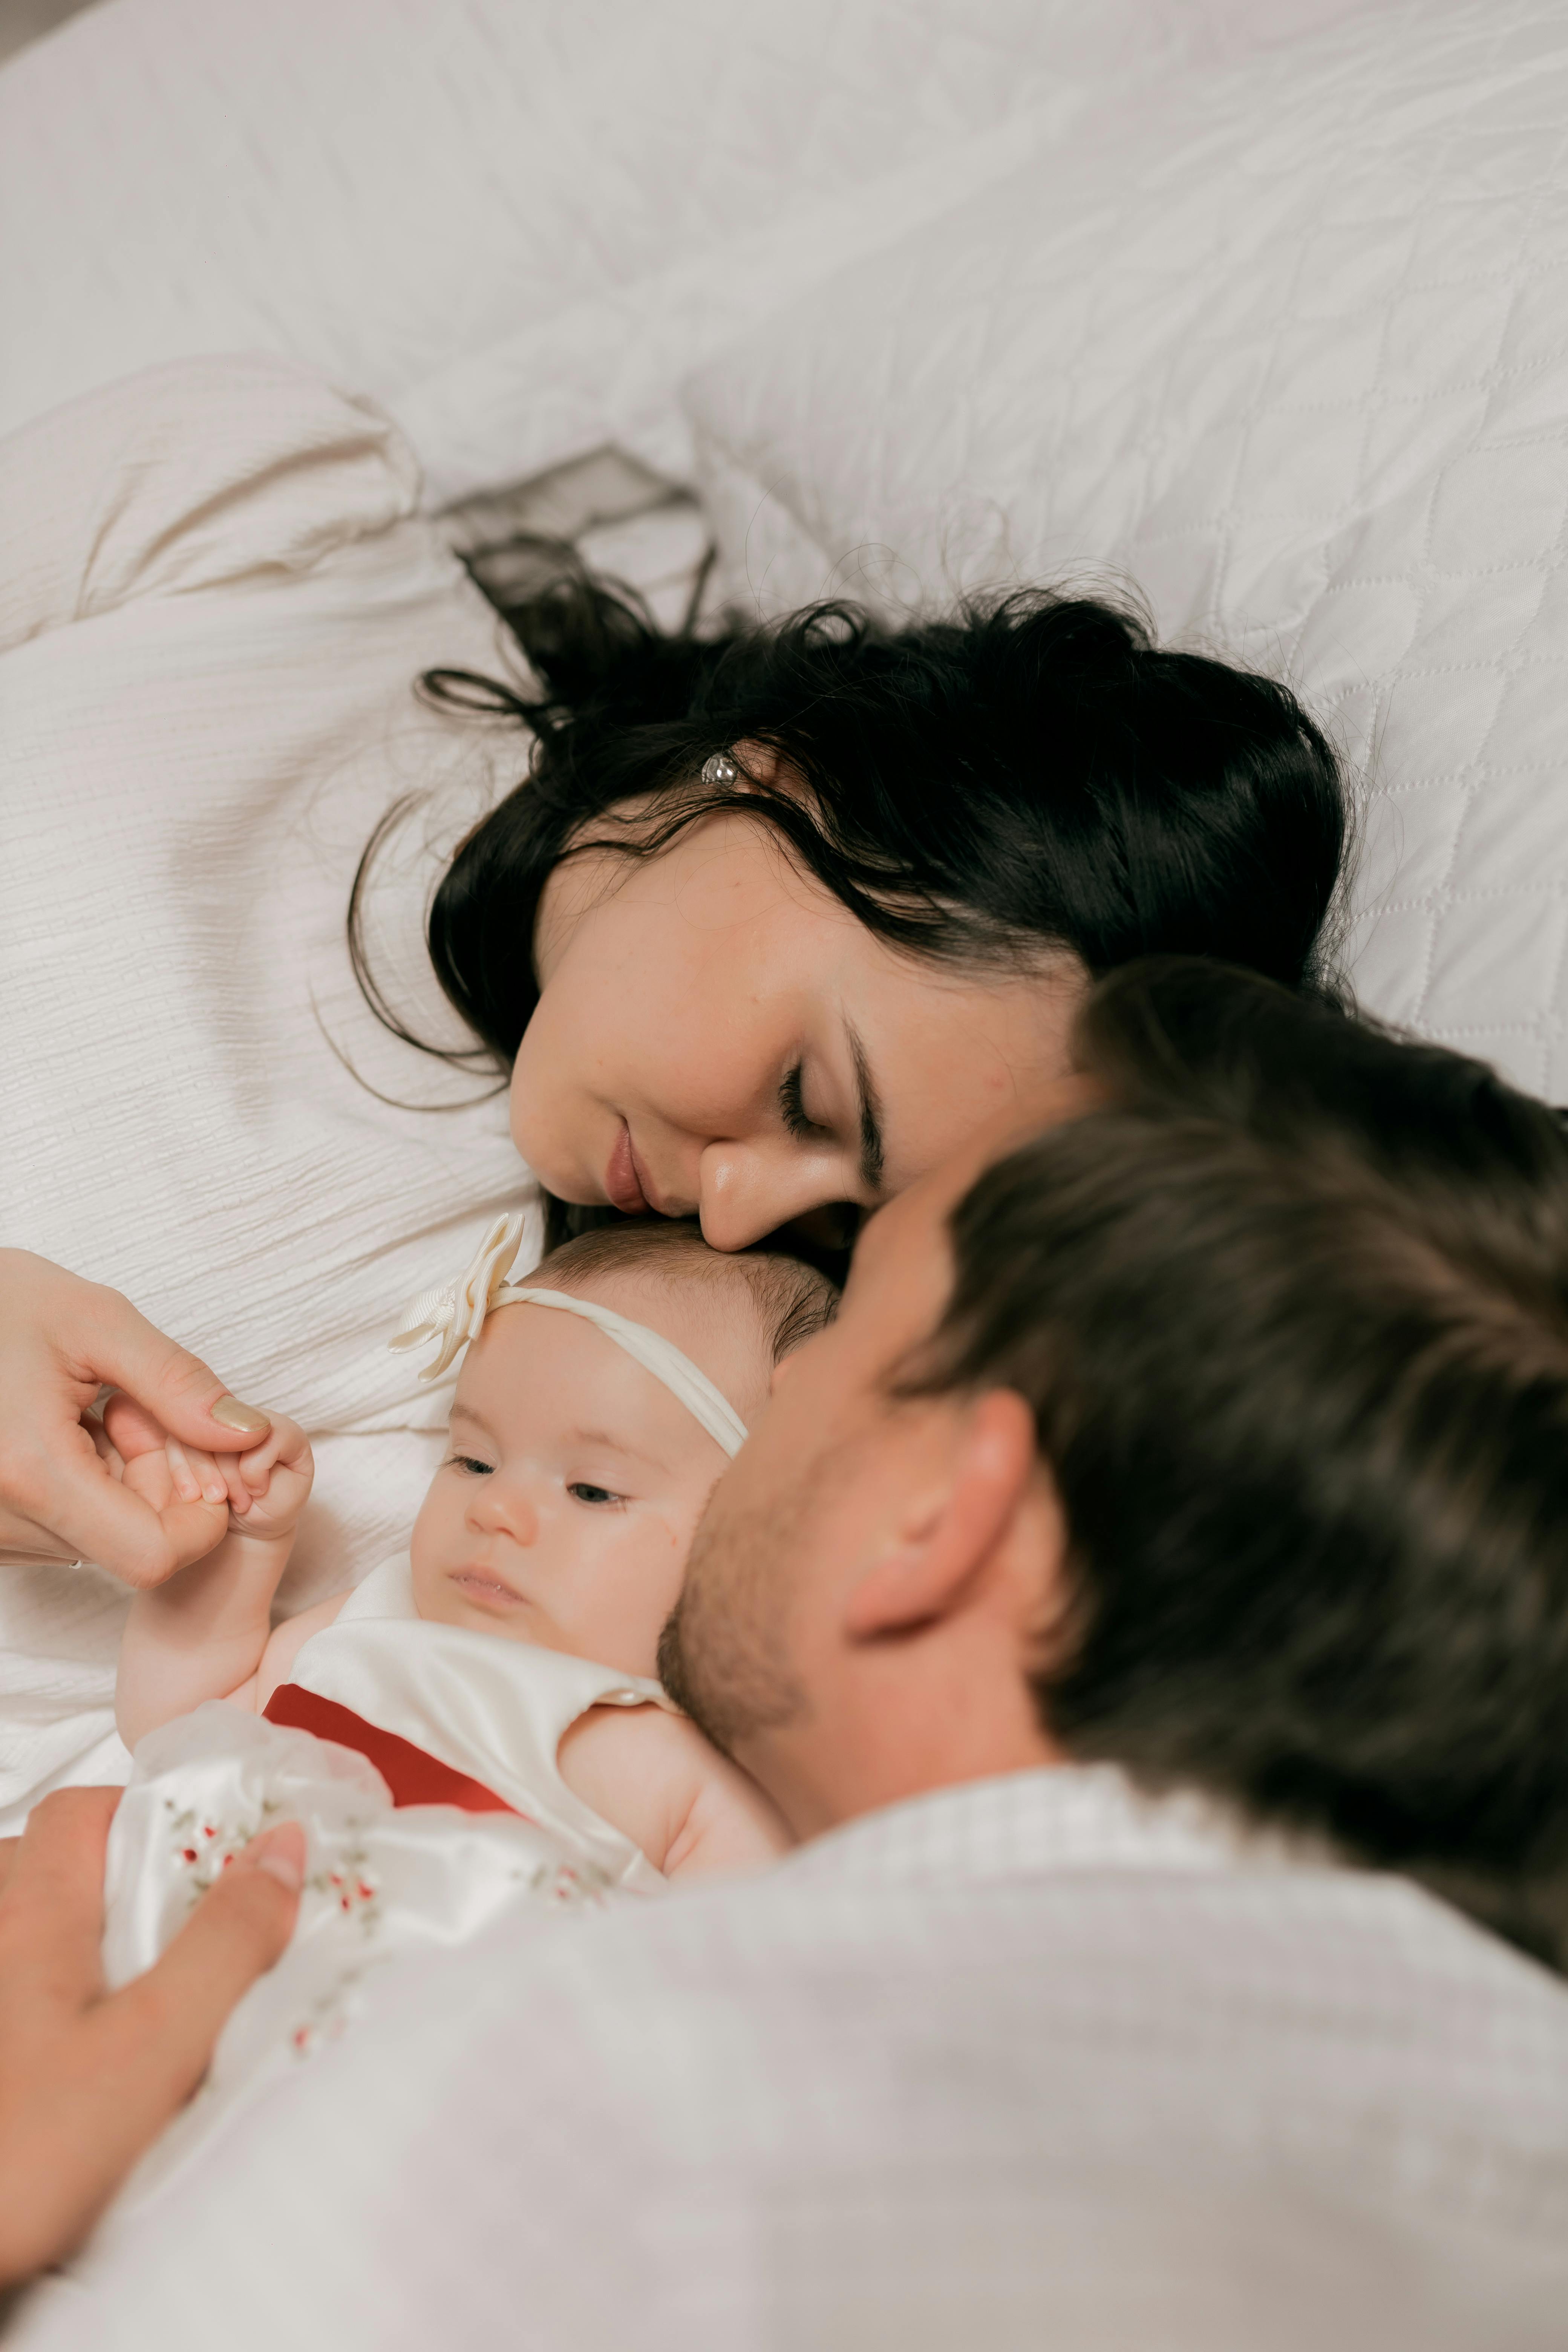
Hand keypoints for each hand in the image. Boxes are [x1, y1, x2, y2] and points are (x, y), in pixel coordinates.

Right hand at [0, 1250, 271, 1584]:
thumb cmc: (1, 1303)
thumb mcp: (97, 1322)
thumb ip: (178, 1383)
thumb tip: (248, 1435)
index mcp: (32, 1472)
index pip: (152, 1559)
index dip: (198, 1519)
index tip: (190, 1451)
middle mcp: (0, 1519)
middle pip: (128, 1552)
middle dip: (156, 1490)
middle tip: (126, 1414)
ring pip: (94, 1546)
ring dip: (116, 1490)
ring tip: (86, 1419)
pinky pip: (56, 1536)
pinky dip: (79, 1494)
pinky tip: (58, 1438)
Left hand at [0, 1786, 302, 2287]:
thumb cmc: (25, 2156)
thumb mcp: (156, 2045)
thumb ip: (224, 1941)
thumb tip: (282, 1851)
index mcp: (31, 1918)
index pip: (83, 1811)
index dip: (152, 1814)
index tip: (221, 1851)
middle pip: (57, 1868)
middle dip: (133, 1884)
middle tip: (201, 1930)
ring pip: (42, 1936)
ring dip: (101, 1948)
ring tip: (162, 1998)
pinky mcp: (2, 2054)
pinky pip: (33, 1996)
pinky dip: (71, 2005)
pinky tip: (107, 2058)